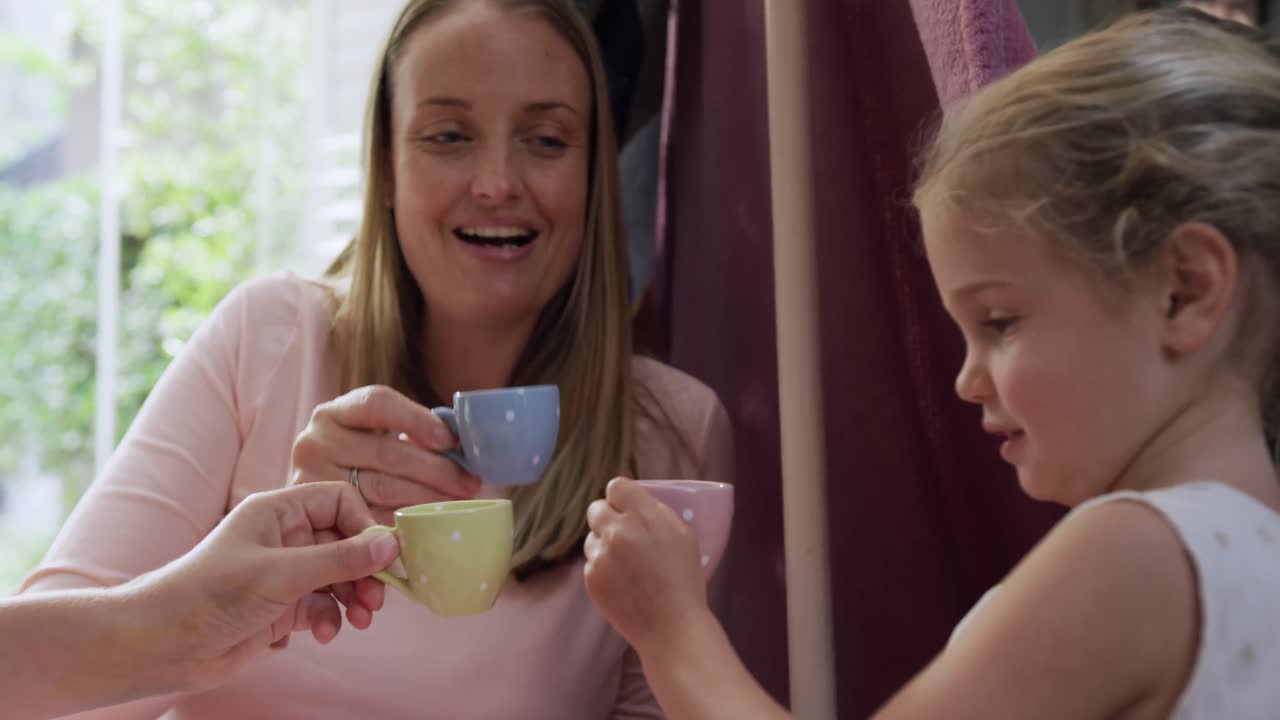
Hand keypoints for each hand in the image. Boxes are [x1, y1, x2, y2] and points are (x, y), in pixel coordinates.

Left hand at [135, 482, 400, 692]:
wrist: (162, 645)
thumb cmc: (209, 594)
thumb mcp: (282, 574)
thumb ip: (340, 559)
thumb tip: (390, 544)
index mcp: (279, 512)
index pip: (339, 502)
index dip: (364, 526)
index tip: (382, 556)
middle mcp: (285, 538)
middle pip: (345, 542)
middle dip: (364, 571)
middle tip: (377, 598)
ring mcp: (285, 574)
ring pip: (338, 577)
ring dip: (353, 597)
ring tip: (361, 620)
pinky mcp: (283, 606)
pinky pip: (323, 606)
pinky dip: (331, 619)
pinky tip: (325, 633)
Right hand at [291, 385, 481, 524]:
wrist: (315, 498)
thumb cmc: (358, 460)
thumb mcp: (373, 434)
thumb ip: (409, 431)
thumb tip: (461, 442)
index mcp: (332, 413)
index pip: (376, 403)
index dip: (416, 420)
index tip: (449, 440)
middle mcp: (314, 443)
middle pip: (386, 452)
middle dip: (436, 469)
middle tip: (469, 482)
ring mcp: (312, 482)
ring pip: (382, 488)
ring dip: (428, 498)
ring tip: (459, 501)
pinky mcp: (318, 519)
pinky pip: (372, 520)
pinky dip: (406, 522)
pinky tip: (430, 523)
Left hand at [583, 477, 709, 654]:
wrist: (671, 627)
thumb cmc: (684, 581)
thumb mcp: (683, 535)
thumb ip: (657, 513)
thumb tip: (636, 503)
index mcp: (644, 516)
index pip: (617, 486)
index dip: (622, 496)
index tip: (627, 506)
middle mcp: (618, 532)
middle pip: (596, 508)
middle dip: (607, 517)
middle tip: (622, 532)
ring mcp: (601, 556)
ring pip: (591, 537)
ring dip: (604, 544)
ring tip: (627, 564)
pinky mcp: (591, 578)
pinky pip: (591, 562)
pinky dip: (603, 568)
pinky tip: (622, 582)